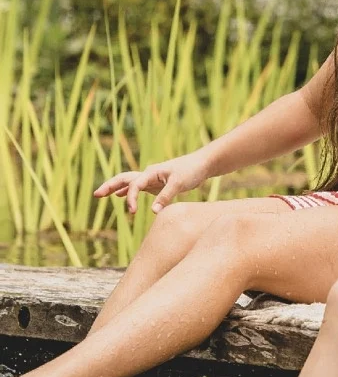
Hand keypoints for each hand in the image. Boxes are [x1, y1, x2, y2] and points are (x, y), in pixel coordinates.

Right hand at [94, 149, 211, 213]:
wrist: (202, 164)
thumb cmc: (191, 171)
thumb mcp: (179, 184)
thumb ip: (166, 197)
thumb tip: (153, 212)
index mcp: (151, 172)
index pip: (135, 185)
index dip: (131, 198)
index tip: (132, 212)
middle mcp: (148, 174)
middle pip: (124, 179)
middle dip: (110, 186)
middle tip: (96, 194)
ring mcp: (151, 178)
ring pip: (129, 182)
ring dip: (115, 188)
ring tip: (101, 194)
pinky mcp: (157, 184)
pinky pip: (138, 187)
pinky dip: (128, 192)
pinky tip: (120, 196)